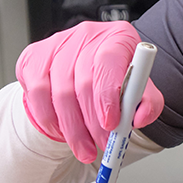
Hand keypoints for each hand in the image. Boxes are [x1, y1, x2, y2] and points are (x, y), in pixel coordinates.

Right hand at [15, 21, 163, 162]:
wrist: (90, 70)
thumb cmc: (117, 78)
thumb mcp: (141, 88)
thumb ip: (148, 102)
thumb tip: (140, 118)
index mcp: (117, 36)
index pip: (109, 60)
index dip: (108, 95)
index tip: (111, 124)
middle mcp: (86, 35)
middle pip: (83, 81)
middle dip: (92, 122)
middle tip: (101, 145)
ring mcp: (57, 43)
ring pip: (59, 92)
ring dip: (72, 128)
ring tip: (84, 148)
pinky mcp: (34, 56)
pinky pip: (35, 93)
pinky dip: (48, 118)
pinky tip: (61, 131)